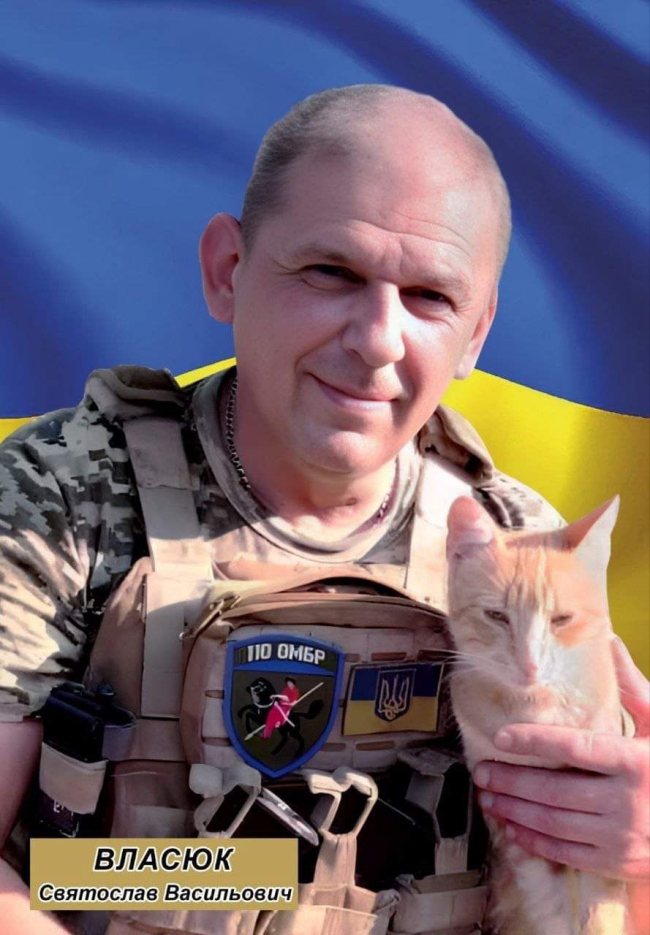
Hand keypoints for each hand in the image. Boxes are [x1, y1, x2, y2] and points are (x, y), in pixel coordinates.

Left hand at [472, 637, 649, 880]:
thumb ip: (633, 688)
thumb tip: (609, 642)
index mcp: (635, 762)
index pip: (574, 748)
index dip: (534, 741)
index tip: (500, 736)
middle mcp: (627, 802)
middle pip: (554, 790)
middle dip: (511, 781)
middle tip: (480, 771)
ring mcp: (621, 837)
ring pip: (553, 823)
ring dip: (514, 810)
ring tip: (488, 796)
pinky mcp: (616, 863)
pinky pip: (564, 853)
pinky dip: (533, 840)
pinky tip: (512, 827)